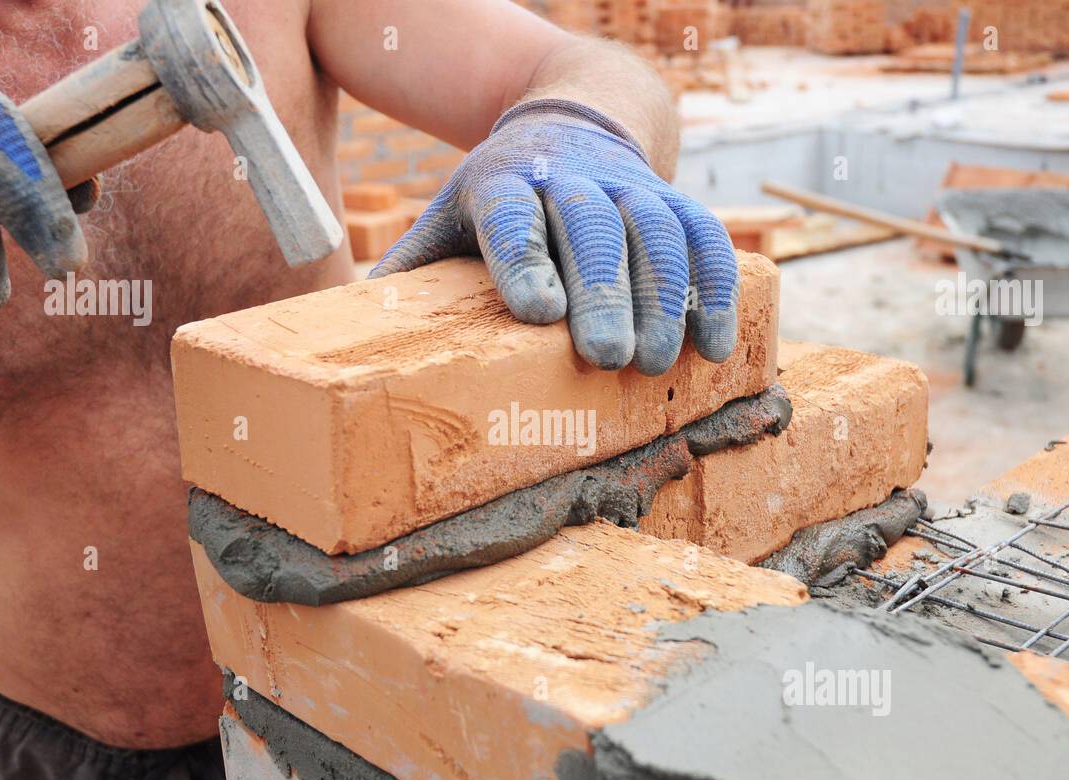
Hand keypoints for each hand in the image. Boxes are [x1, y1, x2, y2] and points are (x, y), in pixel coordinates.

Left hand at [370, 99, 737, 375]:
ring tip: (655, 364)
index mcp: (505, 181)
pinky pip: (707, 241)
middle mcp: (574, 176)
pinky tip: (712, 347)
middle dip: (604, 292)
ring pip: (657, 233)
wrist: (573, 126)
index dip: (526, 260)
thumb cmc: (503, 200)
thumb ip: (415, 271)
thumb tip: (352, 341)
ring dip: (664, 300)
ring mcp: (633, 185)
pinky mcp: (678, 201)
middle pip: (592, 228)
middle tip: (607, 358)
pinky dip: (716, 292)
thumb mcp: (452, 218)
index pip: (513, 215)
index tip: (539, 313)